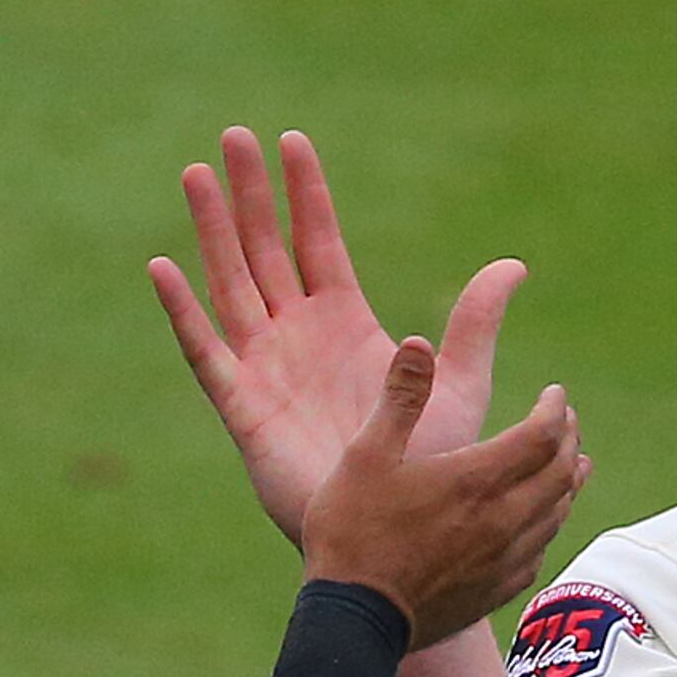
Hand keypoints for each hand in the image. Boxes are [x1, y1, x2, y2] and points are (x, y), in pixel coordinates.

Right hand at [151, 126, 527, 541]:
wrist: (393, 541)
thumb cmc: (426, 475)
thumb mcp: (457, 385)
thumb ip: (475, 324)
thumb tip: (513, 264)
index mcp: (344, 325)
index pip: (318, 242)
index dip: (305, 194)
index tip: (292, 141)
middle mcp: (297, 338)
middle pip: (266, 249)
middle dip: (250, 194)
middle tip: (234, 135)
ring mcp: (265, 369)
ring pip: (232, 283)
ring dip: (213, 230)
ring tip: (196, 174)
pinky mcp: (243, 408)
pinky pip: (206, 352)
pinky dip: (184, 311)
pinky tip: (164, 267)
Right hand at [302, 337, 587, 649]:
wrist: (355, 623)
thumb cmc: (353, 535)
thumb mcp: (364, 457)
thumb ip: (399, 398)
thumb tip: (416, 342)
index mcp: (475, 480)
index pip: (542, 435)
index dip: (555, 409)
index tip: (555, 394)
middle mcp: (501, 520)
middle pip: (560, 472)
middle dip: (568, 440)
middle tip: (564, 422)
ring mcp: (503, 560)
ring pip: (556, 513)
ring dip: (567, 482)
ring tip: (570, 463)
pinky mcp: (496, 592)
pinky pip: (539, 551)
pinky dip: (548, 524)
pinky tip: (540, 520)